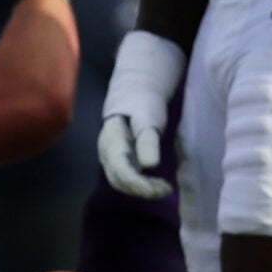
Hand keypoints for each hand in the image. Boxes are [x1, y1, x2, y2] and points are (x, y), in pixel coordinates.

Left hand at [99, 30, 185, 199]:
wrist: (143, 79)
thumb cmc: (138, 115)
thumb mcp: (135, 140)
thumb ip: (134, 160)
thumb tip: (141, 186)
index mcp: (108, 149)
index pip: (116, 177)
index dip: (135, 190)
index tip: (159, 193)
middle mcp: (110, 140)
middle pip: (117, 174)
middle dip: (138, 189)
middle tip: (163, 192)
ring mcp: (125, 128)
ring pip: (124, 162)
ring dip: (143, 180)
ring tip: (163, 187)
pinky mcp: (143, 115)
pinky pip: (143, 137)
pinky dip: (145, 152)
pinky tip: (151, 165)